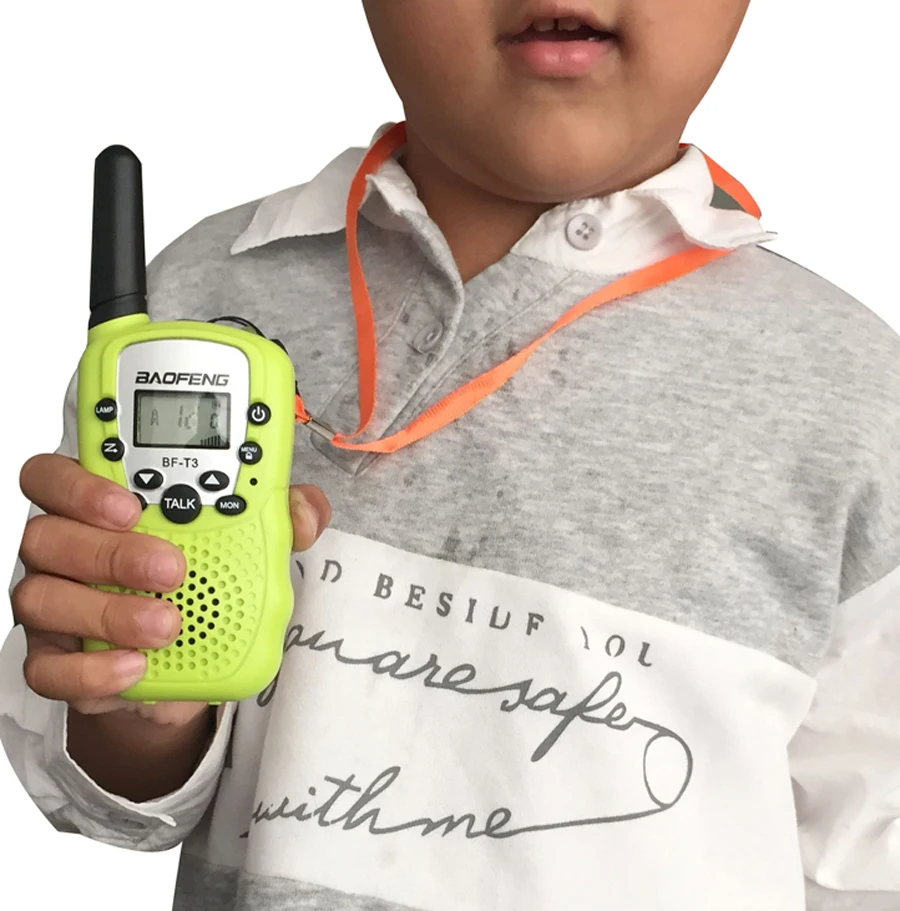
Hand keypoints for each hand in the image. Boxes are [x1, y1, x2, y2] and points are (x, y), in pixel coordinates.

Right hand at [11, 454, 329, 726]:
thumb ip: (277, 518)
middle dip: (109, 550)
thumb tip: (304, 511)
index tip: (132, 502)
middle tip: (171, 568)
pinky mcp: (57, 660)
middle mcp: (66, 549)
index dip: (82, 485)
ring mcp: (57, 604)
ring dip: (107, 611)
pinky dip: (90, 669)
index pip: (58, 477)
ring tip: (164, 625)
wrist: (188, 660)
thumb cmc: (204, 580)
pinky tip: (135, 666)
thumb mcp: (244, 544)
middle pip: (47, 534)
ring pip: (42, 598)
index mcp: (100, 506)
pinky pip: (48, 668)